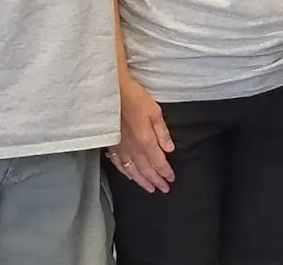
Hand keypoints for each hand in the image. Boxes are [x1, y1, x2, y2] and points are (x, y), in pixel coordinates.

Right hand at [107, 76, 174, 192]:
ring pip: (132, 170)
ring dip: (142, 181)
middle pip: (146, 170)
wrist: (111, 93)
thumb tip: (169, 149)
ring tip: (150, 188)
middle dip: (156, 180)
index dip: (165, 172)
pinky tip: (129, 176)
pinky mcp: (111, 145)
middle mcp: (133, 149)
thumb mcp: (154, 111)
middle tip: (163, 189)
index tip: (171, 179)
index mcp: (146, 141)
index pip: (159, 162)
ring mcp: (121, 148)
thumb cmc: (134, 98)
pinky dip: (125, 172)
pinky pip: (118, 163)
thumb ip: (162, 132)